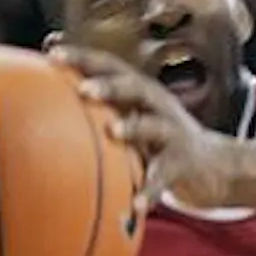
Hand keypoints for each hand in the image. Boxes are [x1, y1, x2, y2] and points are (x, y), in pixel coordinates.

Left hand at [51, 46, 237, 210]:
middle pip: (134, 87)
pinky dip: (149, 190)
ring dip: (133, 127)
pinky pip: (163, 176)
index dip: (82, 56)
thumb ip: (99, 110)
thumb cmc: (155, 140)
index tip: (51, 49)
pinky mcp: (183, 162)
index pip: (109, 66)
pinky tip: (135, 206)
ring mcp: (172, 132)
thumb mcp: (131, 118)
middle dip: (109, 85)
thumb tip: (43, 106)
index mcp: (138, 91)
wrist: (212, 165)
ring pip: (153, 126)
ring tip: (113, 132)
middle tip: (82, 89)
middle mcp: (156, 105)